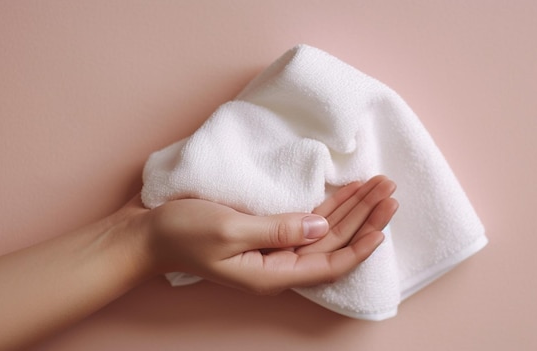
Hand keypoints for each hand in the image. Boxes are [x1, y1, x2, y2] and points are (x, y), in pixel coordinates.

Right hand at [123, 175, 397, 294]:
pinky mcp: (263, 229)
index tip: (385, 218)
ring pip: (323, 228)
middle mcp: (277, 263)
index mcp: (272, 272)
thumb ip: (277, 229)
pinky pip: (304, 219)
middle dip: (364, 215)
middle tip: (389, 187)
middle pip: (333, 241)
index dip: (362, 242)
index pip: (331, 262)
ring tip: (377, 185)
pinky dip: (327, 204)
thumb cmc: (181, 233)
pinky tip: (344, 191)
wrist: (147, 231)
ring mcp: (271, 246)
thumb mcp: (229, 230)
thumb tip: (321, 225)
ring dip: (351, 207)